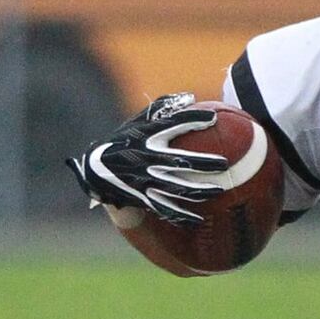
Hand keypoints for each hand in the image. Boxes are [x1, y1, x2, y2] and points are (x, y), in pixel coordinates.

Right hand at [67, 93, 230, 226]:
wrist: (95, 168)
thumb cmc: (124, 140)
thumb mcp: (139, 120)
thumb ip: (163, 107)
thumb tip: (190, 97)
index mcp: (147, 136)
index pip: (174, 125)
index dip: (194, 120)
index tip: (213, 119)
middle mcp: (148, 158)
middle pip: (181, 161)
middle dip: (204, 163)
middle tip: (224, 164)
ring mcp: (145, 179)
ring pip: (177, 187)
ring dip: (199, 190)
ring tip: (219, 190)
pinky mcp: (142, 197)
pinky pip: (164, 208)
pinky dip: (181, 216)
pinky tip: (198, 220)